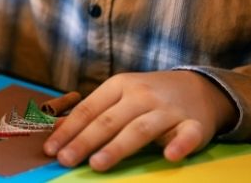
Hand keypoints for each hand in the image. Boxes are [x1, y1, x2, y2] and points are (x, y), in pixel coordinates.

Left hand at [44, 71, 236, 171]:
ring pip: (140, 129)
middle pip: (109, 121)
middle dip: (85, 141)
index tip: (51, 149)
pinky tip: (169, 156)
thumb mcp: (119, 95)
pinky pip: (188, 135)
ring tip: (97, 164)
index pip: (89, 110)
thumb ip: (92, 113)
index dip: (69, 130)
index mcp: (119, 86)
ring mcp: (169, 110)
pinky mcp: (195, 124)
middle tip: (66, 160)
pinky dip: (180, 145)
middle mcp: (142, 95)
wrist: (200, 87)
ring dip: (118, 147)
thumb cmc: (149, 96)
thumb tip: (57, 131)